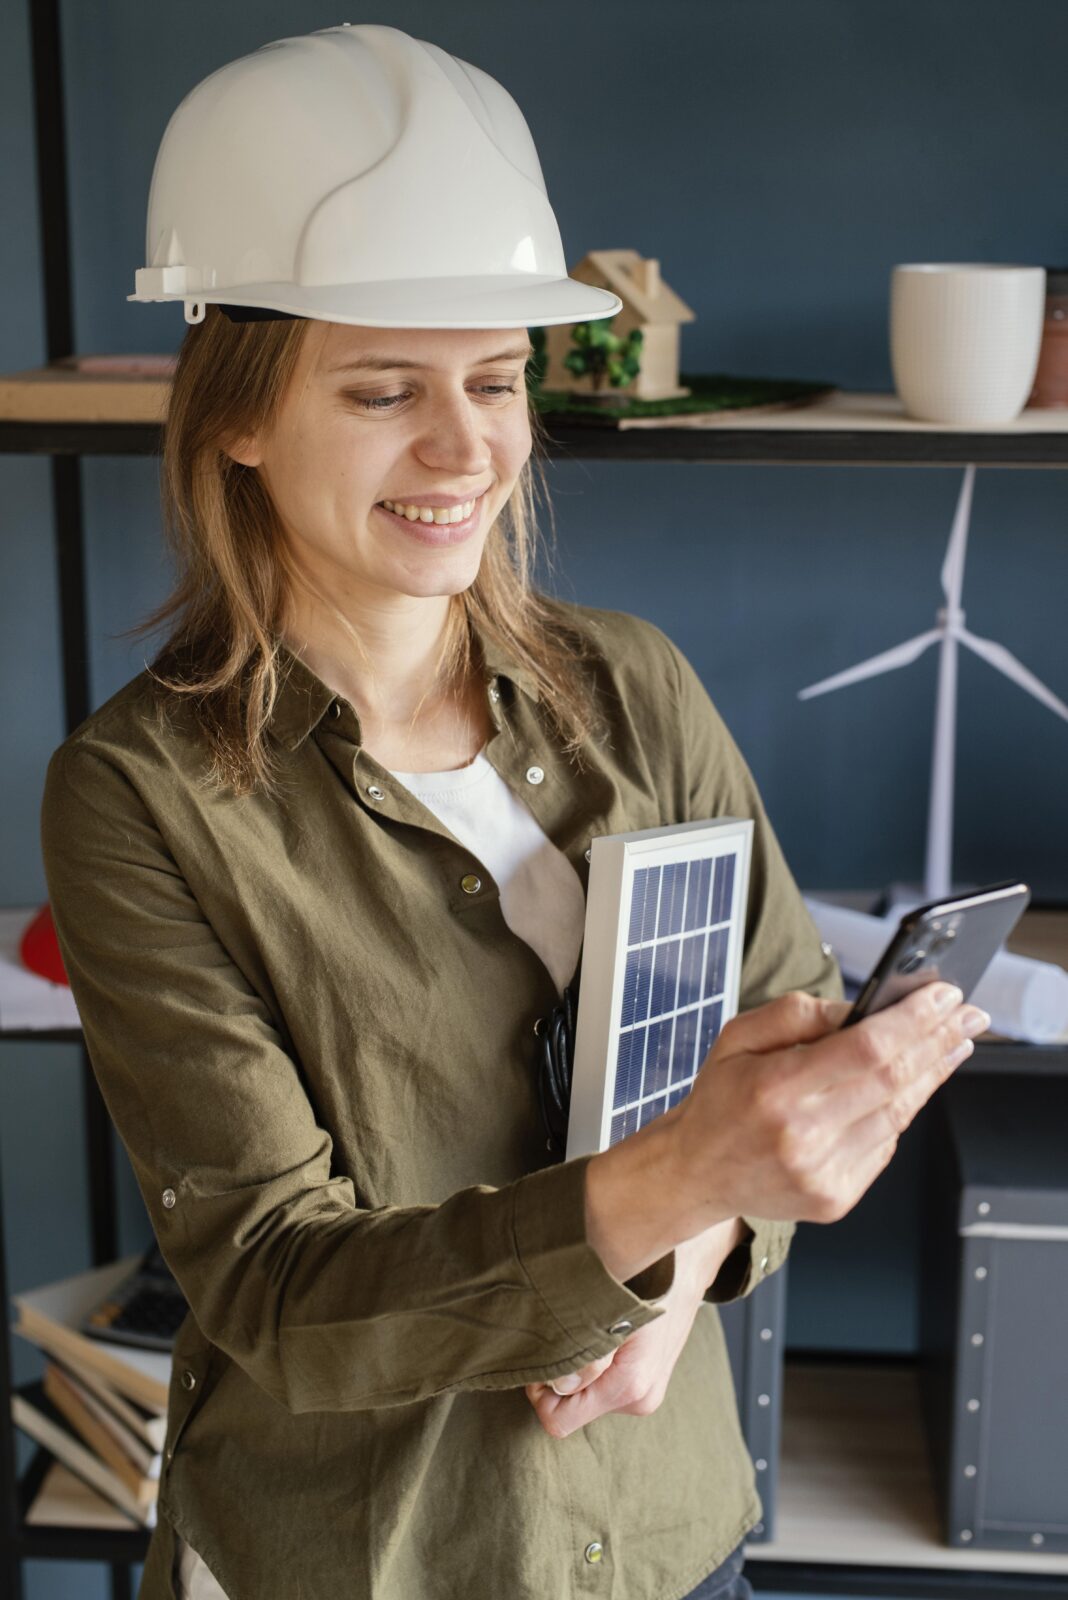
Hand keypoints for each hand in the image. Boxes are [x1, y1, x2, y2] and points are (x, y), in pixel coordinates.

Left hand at [524, 1234, 718, 1438]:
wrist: (687, 1267)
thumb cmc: (646, 1279)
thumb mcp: (611, 1312)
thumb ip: (585, 1354)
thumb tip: (558, 1385)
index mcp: (629, 1387)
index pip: (559, 1420)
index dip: (540, 1392)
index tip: (542, 1354)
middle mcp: (639, 1400)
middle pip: (571, 1410)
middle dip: (557, 1380)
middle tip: (559, 1336)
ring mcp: (645, 1395)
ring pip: (585, 1398)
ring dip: (575, 1370)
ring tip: (584, 1330)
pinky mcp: (646, 1385)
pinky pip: (601, 1387)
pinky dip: (591, 1368)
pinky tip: (598, 1335)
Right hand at [674, 982, 987, 1230]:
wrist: (695, 1172)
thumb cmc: (720, 1099)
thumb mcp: (738, 1036)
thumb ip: (798, 1013)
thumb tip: (860, 1009)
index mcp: (774, 1089)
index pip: (866, 1048)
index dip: (913, 1020)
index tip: (944, 996)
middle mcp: (802, 1136)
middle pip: (894, 1080)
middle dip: (938, 1041)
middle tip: (967, 1015)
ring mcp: (822, 1174)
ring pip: (899, 1114)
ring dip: (932, 1074)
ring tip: (953, 1043)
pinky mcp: (836, 1199)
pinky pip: (885, 1145)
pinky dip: (901, 1111)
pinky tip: (909, 1085)